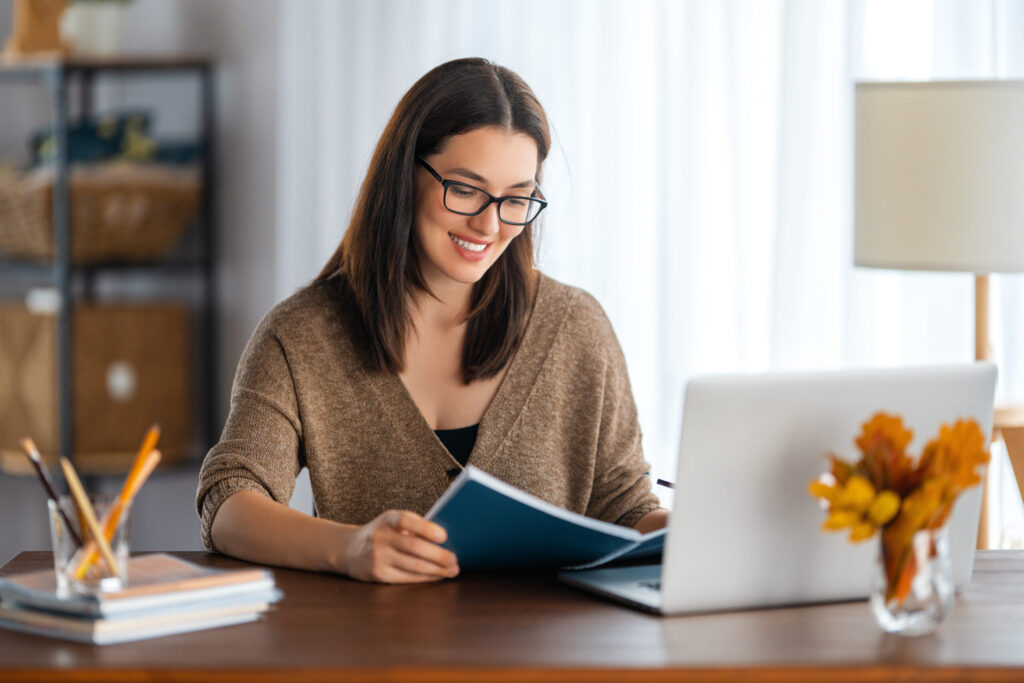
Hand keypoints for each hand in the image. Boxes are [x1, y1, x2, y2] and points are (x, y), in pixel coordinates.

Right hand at [344, 510, 458, 582]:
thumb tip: (446, 540)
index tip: (444, 536)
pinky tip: (437, 576)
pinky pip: (407, 578)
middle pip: (414, 547)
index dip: (426, 528)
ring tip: (452, 570)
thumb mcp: (392, 522)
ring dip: (437, 570)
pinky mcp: (379, 575)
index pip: (406, 520)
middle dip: (439, 555)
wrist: (348, 550)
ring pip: (414, 566)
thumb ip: (414, 526)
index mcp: (387, 519)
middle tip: (455, 559)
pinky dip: (426, 578)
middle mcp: (380, 537)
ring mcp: (378, 557)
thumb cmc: (382, 533)